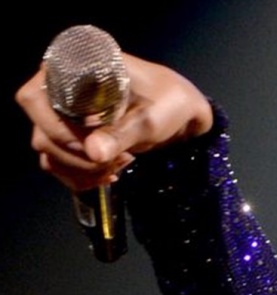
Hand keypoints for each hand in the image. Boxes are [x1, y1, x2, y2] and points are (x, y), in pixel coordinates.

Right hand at [15, 53, 213, 192]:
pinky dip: (83, 178)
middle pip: (42, 135)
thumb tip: (92, 152)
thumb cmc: (166, 102)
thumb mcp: (149, 118)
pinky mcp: (73, 141)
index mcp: (69, 71)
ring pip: (50, 154)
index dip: (56, 129)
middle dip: (79, 157)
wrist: (179, 114)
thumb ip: (122, 134)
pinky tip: (110, 175)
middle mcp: (57, 92)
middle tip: (119, 158)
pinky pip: (60, 166)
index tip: (90, 145)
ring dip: (83, 170)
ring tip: (120, 163)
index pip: (33, 99)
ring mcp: (63, 119)